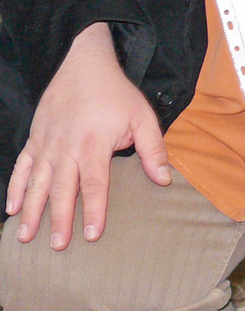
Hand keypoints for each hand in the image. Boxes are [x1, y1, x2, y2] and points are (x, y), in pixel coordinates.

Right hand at [7, 22, 170, 248]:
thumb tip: (164, 180)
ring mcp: (46, 144)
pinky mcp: (35, 139)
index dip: (94, 210)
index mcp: (93, 144)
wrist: (84, 64)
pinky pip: (22, 167)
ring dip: (32, 211)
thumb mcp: (143, 117)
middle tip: (58, 246)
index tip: (93, 235)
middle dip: (59, 219)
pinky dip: (16, 188)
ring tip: (27, 237)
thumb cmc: (116, 93)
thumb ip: (153, 149)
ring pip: (37, 183)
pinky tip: (12, 208)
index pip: (94, 184)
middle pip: (62, 189)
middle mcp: (66, 147)